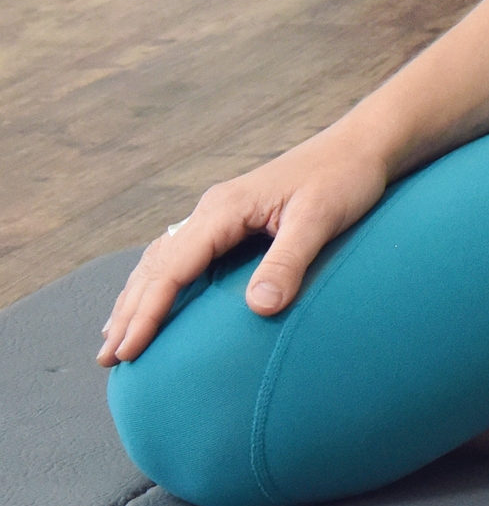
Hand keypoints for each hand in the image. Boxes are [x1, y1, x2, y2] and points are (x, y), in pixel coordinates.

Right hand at [96, 124, 391, 366]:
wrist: (362, 146)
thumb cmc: (345, 178)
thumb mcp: (321, 218)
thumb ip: (289, 260)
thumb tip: (259, 308)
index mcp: (226, 208)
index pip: (173, 266)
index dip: (148, 310)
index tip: (128, 350)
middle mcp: (214, 209)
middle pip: (157, 264)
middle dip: (129, 311)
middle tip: (108, 358)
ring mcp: (222, 212)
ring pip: (162, 257)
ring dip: (137, 296)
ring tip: (115, 338)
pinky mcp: (235, 219)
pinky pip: (182, 252)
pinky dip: (158, 280)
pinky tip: (154, 299)